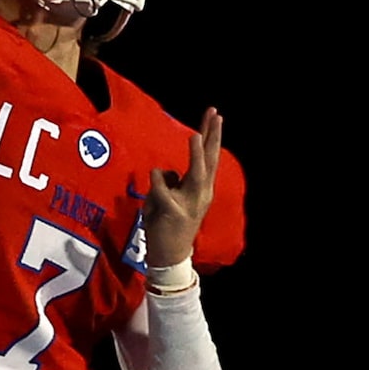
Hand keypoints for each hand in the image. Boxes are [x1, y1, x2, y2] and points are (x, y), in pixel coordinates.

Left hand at [143, 107, 222, 268]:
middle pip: (208, 160)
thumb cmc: (168, 224)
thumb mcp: (171, 200)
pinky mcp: (173, 212)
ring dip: (195, 154)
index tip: (216, 115)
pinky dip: (156, 183)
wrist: (169, 256)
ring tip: (194, 135)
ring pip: (194, 174)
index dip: (212, 136)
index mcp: (202, 189)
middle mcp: (200, 194)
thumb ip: (170, 183)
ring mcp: (189, 203)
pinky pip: (162, 190)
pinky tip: (152, 181)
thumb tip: (164, 172)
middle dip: (211, 136)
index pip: (209, 158)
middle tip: (214, 114)